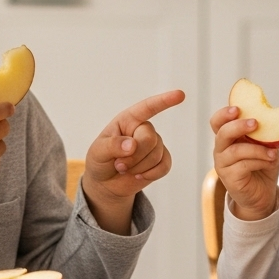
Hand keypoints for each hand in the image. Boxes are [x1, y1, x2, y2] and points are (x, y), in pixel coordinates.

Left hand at [81, 89, 184, 234]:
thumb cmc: (100, 161)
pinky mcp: (161, 160)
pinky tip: (138, 176)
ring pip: (156, 154)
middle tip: (119, 164)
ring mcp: (154, 144)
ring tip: (124, 169)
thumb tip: (132, 145)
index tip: (180, 95)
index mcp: (128, 120)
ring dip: (138, 167)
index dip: (164, 101)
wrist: (106, 183)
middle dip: (134, 156)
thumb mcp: (98, 152)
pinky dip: (151, 174)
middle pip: (150, 138)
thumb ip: (112, 145)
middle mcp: (143, 129)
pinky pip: (165, 166)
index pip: (147, 107)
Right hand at [210, 105, 278, 220]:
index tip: (238, 109)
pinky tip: (269, 161)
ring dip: (257, 149)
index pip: (217, 122)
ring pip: (236, 150)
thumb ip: (265, 135)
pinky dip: (259, 161)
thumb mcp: (265, 147)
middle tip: (255, 123)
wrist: (263, 194)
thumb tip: (276, 122)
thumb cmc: (262, 166)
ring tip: (272, 152)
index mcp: (228, 138)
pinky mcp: (229, 178)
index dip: (224, 114)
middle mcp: (221, 150)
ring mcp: (222, 164)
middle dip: (238, 126)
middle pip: (222, 133)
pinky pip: (243, 165)